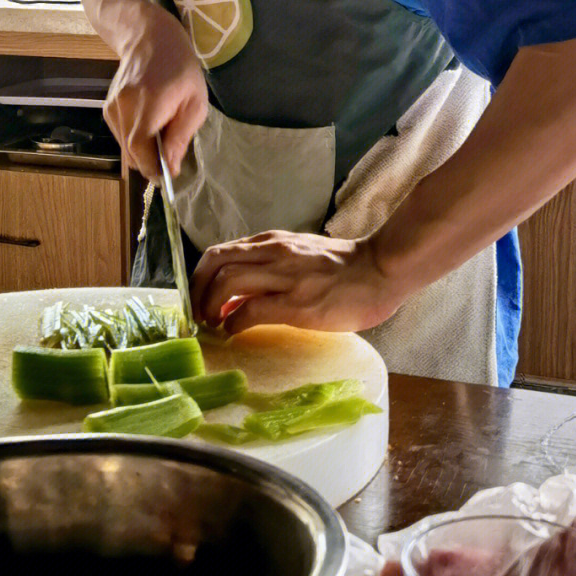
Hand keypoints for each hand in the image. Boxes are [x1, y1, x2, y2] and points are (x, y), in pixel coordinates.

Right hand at [104, 7, 207, 182]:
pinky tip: (149, 123)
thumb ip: (180, 136)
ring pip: (125, 148)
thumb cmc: (180, 68)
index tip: (168, 176)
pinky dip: (135, 139)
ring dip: (143, 150)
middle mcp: (123, 106)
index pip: (140, 148)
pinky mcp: (106, 108)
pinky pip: (121, 136)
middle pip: (131, 153)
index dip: (153, 168)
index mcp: (149, 102)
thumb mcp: (195, 102)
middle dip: (151, 162)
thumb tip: (170, 167)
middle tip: (170, 155)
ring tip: (162, 130)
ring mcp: (111, 107)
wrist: (149, 38)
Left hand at [190, 230, 405, 333]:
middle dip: (197, 290)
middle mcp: (272, 253)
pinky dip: (233, 323)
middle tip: (197, 314)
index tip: (197, 298)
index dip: (199, 277)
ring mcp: (283, 277)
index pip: (219, 252)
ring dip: (210, 307)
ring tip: (212, 325)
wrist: (379, 270)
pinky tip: (234, 332)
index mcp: (271, 242)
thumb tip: (238, 294)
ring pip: (226, 282)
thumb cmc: (342, 267)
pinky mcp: (295, 303)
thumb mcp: (298, 255)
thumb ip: (269, 266)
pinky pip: (250, 311)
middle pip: (214, 262)